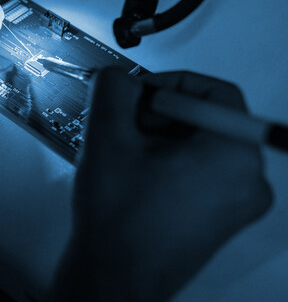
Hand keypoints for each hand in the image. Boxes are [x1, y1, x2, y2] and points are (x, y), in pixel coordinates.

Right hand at [52, 69, 271, 301]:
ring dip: (158, 135)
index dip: (171, 84)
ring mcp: (235, 203)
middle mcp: (247, 182)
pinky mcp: (218, 215)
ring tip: (125, 149)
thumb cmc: (119, 223)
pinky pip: (197, 167)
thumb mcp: (108, 137)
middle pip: (205, 118)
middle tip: (125, 120)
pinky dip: (166, 157)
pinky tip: (135, 168)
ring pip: (197, 142)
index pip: (214, 93)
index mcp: (234, 157)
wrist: (112, 278)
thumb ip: (112, 89)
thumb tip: (118, 76)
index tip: (141, 92)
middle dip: (159, 112)